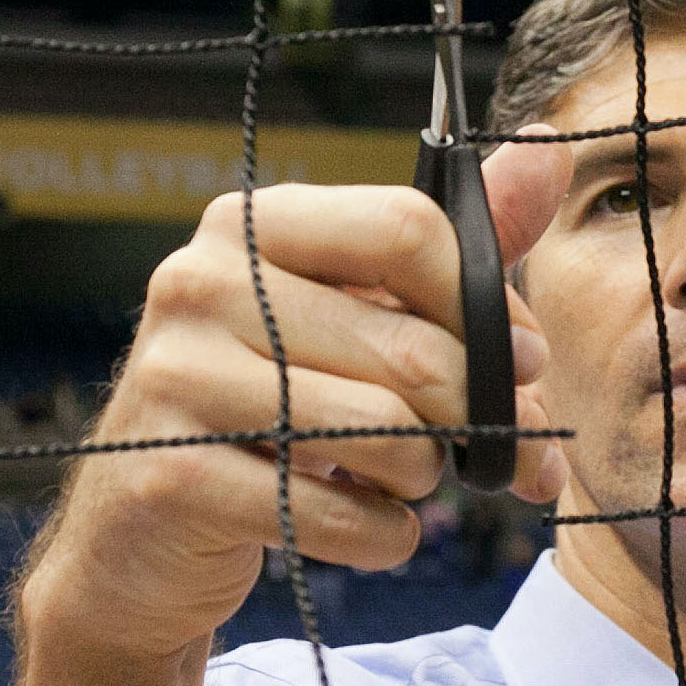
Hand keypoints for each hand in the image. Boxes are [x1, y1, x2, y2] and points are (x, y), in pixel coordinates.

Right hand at [18, 132, 569, 670]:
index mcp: (251, 224)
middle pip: (411, 349)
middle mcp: (201, 282)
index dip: (488, 307)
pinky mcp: (173, 475)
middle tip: (497, 453)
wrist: (138, 536)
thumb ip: (451, 245)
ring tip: (403, 479)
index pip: (408, 230)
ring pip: (385, 433)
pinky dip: (383, 536)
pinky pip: (339, 515)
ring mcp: (177, 377)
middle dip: (480, 417)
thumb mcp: (355, 318)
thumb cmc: (270, 410)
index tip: (522, 362)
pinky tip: (366, 525)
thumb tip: (547, 149)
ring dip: (425, 477)